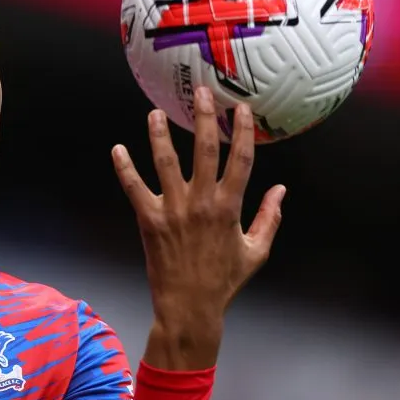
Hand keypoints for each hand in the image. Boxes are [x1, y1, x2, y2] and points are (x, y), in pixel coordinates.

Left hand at [111, 86, 285, 369]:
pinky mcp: (149, 220)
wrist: (189, 306)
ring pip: (165, 163)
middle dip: (204, 118)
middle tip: (201, 92)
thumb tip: (281, 191)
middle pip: (205, 151)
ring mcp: (173, 210)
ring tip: (155, 113)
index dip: (243, 131)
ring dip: (159, 135)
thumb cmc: (224, 281)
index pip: (241, 160)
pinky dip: (124, 168)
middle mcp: (202, 203)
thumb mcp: (256, 251)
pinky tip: (117, 149)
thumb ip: (269, 218)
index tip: (241, 108)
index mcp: (230, 207)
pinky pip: (134, 188)